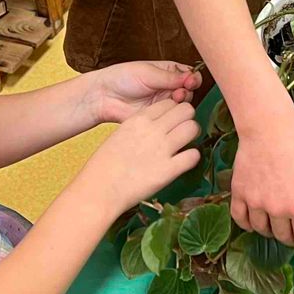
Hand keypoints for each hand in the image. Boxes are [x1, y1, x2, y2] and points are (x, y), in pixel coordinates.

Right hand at [82, 99, 200, 211]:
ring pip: (193, 128)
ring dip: (193, 136)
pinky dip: (192, 158)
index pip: (169, 103)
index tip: (172, 121)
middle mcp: (153, 130)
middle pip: (186, 110)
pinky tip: (183, 162)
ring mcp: (162, 149)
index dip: (174, 111)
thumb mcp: (120, 135)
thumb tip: (157, 127)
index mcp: (139, 120)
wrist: (99, 190)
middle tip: (182, 131)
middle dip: (187, 119)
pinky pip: (193, 155)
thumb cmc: (104, 166)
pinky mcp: (168, 170)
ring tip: (185, 145)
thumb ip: (140, 128)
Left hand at [86, 60, 200, 123]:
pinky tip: (166, 111)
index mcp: (168, 72)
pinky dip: (172, 115)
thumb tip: (191, 77)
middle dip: (187, 91)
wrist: (104, 96)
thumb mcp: (148, 72)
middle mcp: (168, 87)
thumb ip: (171, 77)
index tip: (190, 81)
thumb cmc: (122, 77)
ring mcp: (163, 102)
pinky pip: (171, 118)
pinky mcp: (158, 116)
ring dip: (180, 103)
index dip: (192, 78)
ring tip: (172, 99)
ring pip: (183, 105)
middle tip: (179, 92)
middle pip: (189, 91)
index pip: (189, 74)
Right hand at [230, 102, 293, 250]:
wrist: (268, 127)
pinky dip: (246, 223)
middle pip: (282, 236)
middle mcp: (278, 210)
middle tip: (293, 233)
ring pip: (261, 229)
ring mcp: (256, 203)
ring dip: (269, 231)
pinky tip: (252, 220)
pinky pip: (240, 218)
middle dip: (289, 238)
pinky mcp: (239, 194)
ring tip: (273, 225)